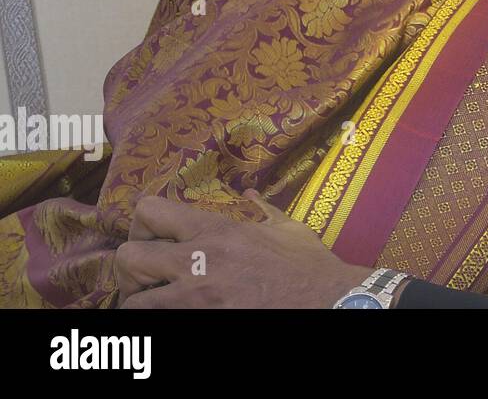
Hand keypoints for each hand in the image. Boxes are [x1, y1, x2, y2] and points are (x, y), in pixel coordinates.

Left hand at [114, 189, 371, 307]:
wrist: (327, 301)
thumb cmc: (309, 267)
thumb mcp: (288, 229)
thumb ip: (263, 211)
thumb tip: (251, 196)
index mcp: (216, 230)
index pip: (149, 211)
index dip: (143, 224)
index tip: (155, 236)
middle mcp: (197, 261)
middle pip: (127, 257)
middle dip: (133, 268)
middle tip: (149, 277)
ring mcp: (194, 298)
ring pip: (132, 302)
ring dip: (142, 302)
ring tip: (159, 302)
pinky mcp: (199, 322)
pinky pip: (156, 324)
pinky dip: (158, 320)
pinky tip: (174, 315)